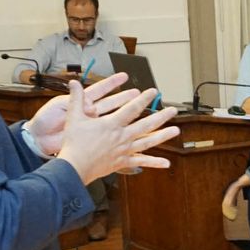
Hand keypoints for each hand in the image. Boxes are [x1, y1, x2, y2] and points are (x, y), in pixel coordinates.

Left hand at [28, 72, 130, 155]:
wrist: (38, 139)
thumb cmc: (45, 120)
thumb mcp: (59, 106)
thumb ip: (75, 102)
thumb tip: (92, 106)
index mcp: (81, 102)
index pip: (100, 89)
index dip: (112, 83)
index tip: (124, 76)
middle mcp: (88, 112)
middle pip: (111, 103)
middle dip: (125, 97)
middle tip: (139, 93)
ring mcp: (91, 126)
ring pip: (112, 119)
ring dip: (125, 115)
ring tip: (139, 112)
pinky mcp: (90, 138)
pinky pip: (106, 135)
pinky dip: (117, 135)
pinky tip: (128, 135)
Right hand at [55, 80, 180, 183]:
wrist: (74, 166)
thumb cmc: (74, 143)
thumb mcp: (74, 117)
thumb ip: (76, 99)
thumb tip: (74, 83)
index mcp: (113, 124)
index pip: (133, 108)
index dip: (144, 99)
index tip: (153, 92)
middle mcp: (123, 136)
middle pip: (147, 124)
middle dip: (161, 116)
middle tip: (173, 110)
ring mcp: (125, 150)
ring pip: (148, 142)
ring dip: (164, 136)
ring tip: (176, 131)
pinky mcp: (123, 162)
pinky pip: (141, 162)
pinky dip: (154, 162)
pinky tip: (166, 163)